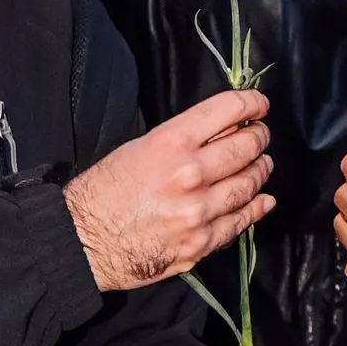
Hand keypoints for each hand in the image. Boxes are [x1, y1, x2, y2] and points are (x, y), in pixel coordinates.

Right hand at [65, 89, 274, 290]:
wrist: (83, 242)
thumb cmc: (102, 192)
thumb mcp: (137, 148)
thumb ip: (182, 139)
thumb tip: (222, 130)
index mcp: (171, 144)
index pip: (227, 111)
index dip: (251, 103)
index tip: (259, 105)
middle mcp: (190, 175)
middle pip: (246, 147)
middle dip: (259, 137)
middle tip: (260, 136)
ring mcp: (199, 212)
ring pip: (249, 184)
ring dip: (260, 170)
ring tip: (261, 165)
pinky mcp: (201, 242)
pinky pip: (240, 221)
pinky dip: (256, 207)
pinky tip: (263, 200)